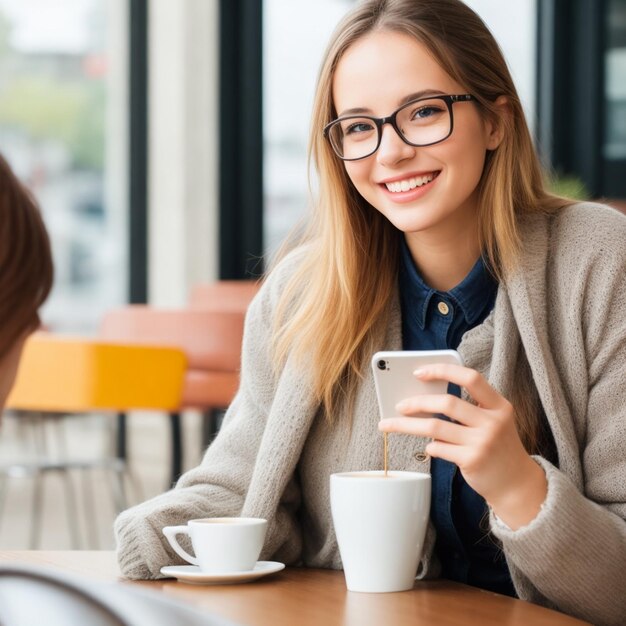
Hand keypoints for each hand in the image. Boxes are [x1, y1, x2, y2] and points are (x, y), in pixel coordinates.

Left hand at [378, 363, 546, 528]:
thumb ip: (469, 407)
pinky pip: (438, 448)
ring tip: (390, 424)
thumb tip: (425, 396)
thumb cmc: (497, 447)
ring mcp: (482, 442)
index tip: (418, 372)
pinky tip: (431, 447)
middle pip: (446, 403)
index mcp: (499, 405)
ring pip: (434, 427)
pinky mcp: (471, 461)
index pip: (470, 378)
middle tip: (399, 405)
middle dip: (417, 402)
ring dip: (408, 425)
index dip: (442, 371)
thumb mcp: (494, 421)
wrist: (517, 484)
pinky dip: (429, 446)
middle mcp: (493, 422)